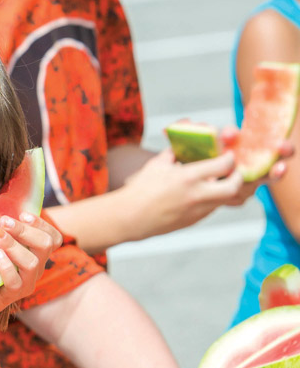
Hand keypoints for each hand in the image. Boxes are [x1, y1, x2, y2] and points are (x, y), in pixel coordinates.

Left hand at [0, 212, 61, 321]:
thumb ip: (1, 227)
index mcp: (36, 254)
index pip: (53, 237)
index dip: (42, 224)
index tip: (22, 214)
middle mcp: (36, 268)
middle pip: (45, 245)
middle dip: (25, 230)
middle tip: (3, 221)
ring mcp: (27, 283)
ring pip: (32, 262)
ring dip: (13, 244)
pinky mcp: (13, 295)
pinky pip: (15, 281)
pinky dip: (6, 266)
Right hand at [122, 136, 291, 238]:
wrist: (129, 217)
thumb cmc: (140, 190)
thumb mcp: (156, 165)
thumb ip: (174, 153)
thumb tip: (182, 145)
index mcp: (188, 176)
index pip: (224, 164)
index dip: (229, 157)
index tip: (226, 156)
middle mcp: (197, 195)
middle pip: (233, 185)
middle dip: (238, 177)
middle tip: (233, 172)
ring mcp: (196, 211)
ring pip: (224, 199)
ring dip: (223, 189)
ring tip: (215, 182)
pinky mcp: (193, 221)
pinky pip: (210, 208)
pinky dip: (210, 200)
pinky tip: (199, 195)